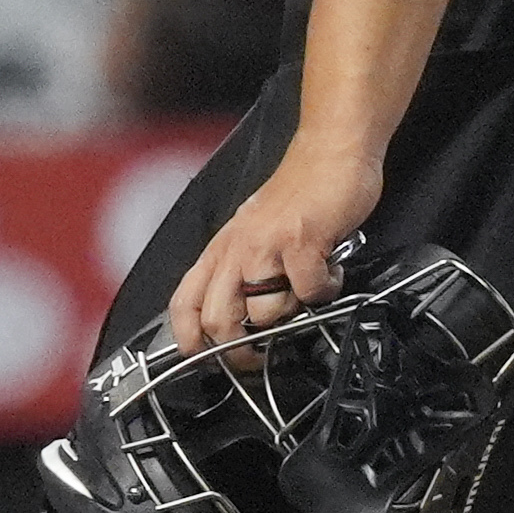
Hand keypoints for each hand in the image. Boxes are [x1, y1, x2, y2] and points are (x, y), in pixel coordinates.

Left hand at [167, 135, 385, 359]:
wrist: (330, 152)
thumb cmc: (296, 195)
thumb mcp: (252, 234)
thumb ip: (243, 270)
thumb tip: (245, 319)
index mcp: (219, 250)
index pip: (183, 303)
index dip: (188, 339)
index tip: (204, 360)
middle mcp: (235, 249)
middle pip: (218, 320)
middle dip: (241, 350)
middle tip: (265, 352)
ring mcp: (266, 246)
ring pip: (265, 312)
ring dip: (294, 314)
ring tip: (306, 292)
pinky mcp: (302, 241)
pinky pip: (309, 292)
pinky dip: (325, 291)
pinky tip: (329, 272)